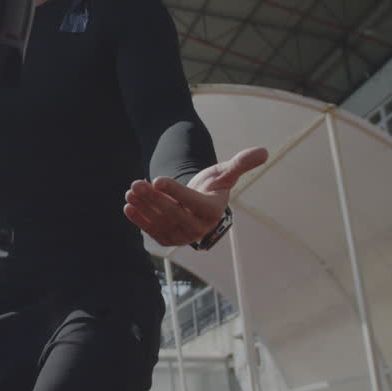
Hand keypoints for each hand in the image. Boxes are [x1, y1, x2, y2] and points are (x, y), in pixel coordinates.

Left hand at [123, 147, 268, 245]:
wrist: (199, 203)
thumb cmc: (212, 185)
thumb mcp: (225, 173)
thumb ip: (241, 163)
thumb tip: (263, 151)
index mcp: (212, 211)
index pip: (193, 203)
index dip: (175, 192)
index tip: (157, 179)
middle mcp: (198, 227)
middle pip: (173, 214)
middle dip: (153, 199)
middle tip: (136, 183)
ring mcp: (182, 236)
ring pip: (160, 222)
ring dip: (143, 207)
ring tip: (131, 190)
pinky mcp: (168, 239)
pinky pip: (152, 231)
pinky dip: (139, 220)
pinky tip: (128, 205)